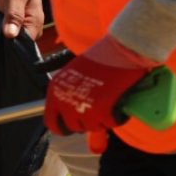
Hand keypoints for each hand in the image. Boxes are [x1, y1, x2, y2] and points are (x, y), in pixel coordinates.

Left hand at [44, 35, 156, 152]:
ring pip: (92, 127)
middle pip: (74, 127)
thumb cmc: (101, 57)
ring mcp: (83, 108)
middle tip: (97, 110)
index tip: (72, 125)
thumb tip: (68, 112)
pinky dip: (117, 118)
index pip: (51, 122)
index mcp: (55, 92)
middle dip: (86, 122)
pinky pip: (110, 123)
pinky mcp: (102, 111)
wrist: (123, 48)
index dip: (63, 126)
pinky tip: (120, 106)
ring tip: (110, 104)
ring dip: (102, 120)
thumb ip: (68, 92)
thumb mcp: (73, 73)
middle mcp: (66, 102)